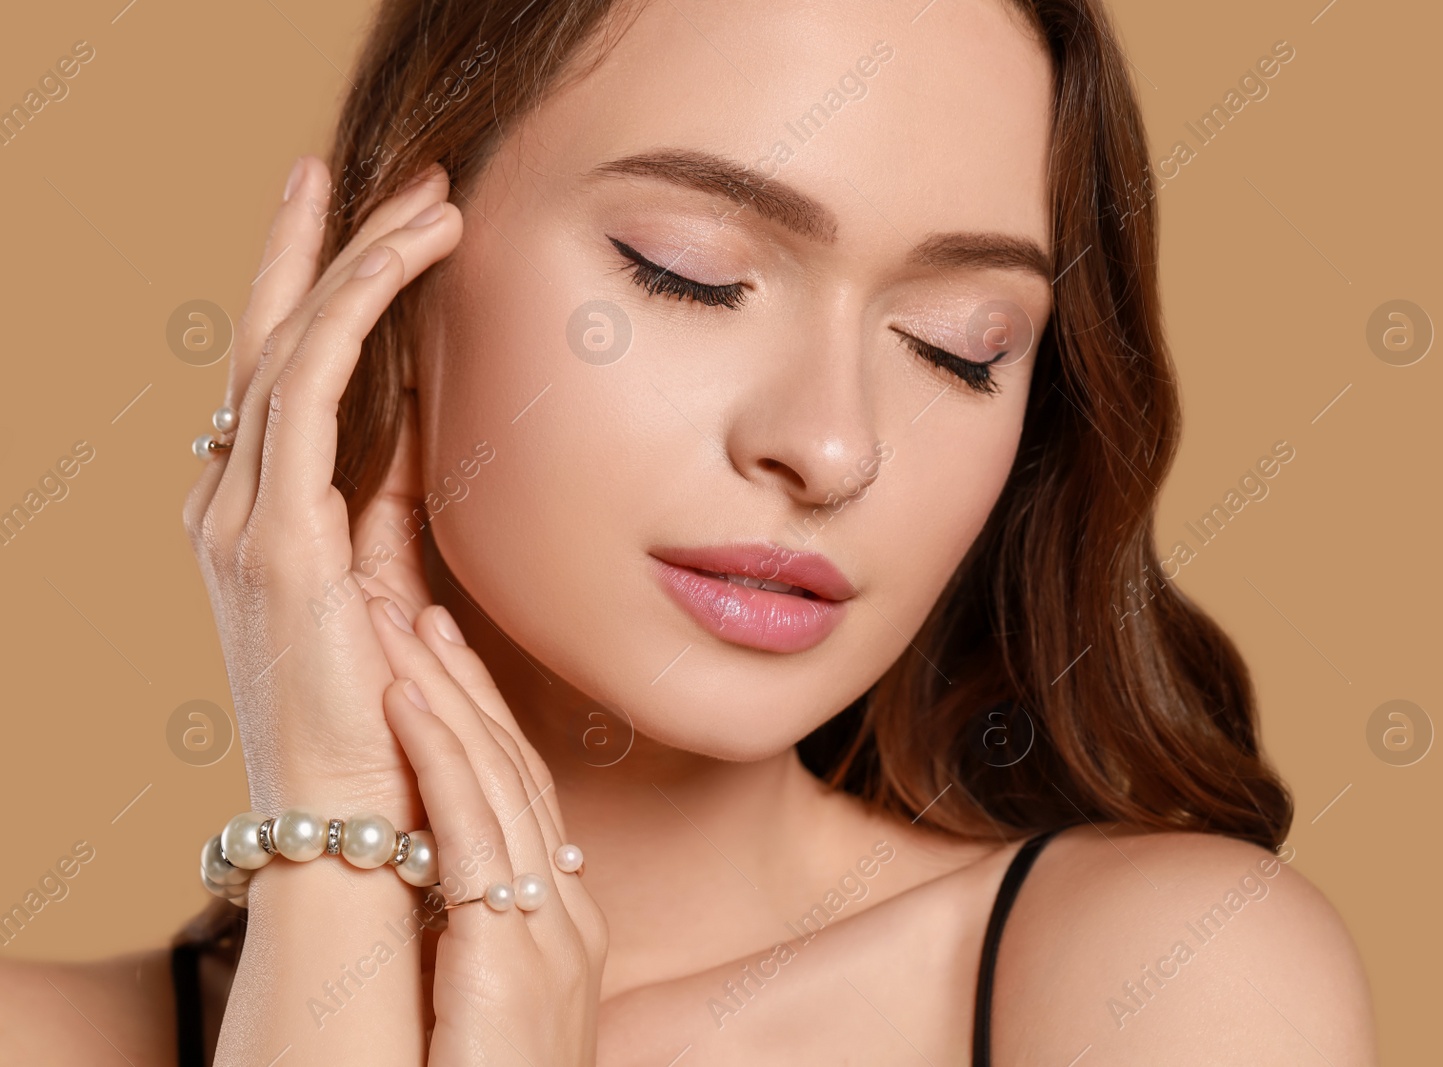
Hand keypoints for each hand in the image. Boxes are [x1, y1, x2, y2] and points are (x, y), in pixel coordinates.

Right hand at [181, 157, 462, 819]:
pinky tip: (405, 259)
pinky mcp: (278, 539)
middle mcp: (233, 508)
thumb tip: (429, 430)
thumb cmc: (380, 722)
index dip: (329, 294)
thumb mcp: (387, 590)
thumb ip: (393, 511)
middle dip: (327, 247)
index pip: (285, 379)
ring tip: (429, 199)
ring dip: (360, 259)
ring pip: (292, 344)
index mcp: (259, 520)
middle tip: (389, 175)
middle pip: (273, 340)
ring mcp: (243, 521)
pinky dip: (355, 311)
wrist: (354, 824)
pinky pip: (308, 388)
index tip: (386, 227)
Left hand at [368, 594, 608, 1064]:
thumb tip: (450, 890)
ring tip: (397, 619)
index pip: (513, 798)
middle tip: (411, 602)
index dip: (473, 718)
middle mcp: (565, 922)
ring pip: (493, 785)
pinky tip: (406, 695)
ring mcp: (551, 939)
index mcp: (559, 930)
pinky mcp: (516, 962)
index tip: (436, 653)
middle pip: (508, 773)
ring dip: (441, 693)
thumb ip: (480, 940)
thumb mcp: (486, 1007)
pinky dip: (438, 756)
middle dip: (458, 682)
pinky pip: (472, 836)